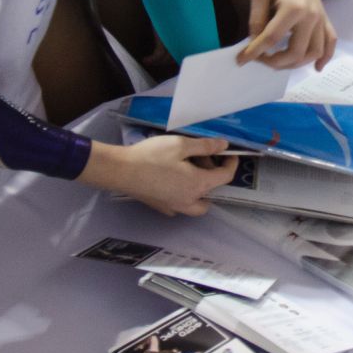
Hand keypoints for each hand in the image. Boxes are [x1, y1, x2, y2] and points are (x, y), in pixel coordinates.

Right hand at [84, 136, 236, 214]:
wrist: (121, 171)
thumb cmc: (152, 156)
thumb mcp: (181, 145)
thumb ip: (205, 146)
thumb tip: (224, 146)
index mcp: (198, 185)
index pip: (225, 177)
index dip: (232, 163)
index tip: (229, 152)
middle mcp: (189, 200)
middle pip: (212, 194)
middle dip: (213, 176)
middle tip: (202, 158)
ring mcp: (174, 207)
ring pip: (197, 204)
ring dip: (201, 190)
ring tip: (191, 170)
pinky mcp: (161, 207)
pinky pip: (180, 205)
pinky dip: (184, 195)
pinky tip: (174, 181)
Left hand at [244, 0, 335, 68]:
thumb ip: (257, 20)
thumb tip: (255, 43)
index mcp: (293, 7)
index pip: (271, 39)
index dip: (254, 52)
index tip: (240, 60)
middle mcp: (311, 15)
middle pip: (295, 52)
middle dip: (274, 62)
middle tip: (259, 59)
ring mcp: (320, 17)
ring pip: (314, 52)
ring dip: (296, 63)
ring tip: (278, 62)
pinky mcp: (324, 16)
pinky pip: (331, 41)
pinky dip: (325, 57)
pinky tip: (316, 68)